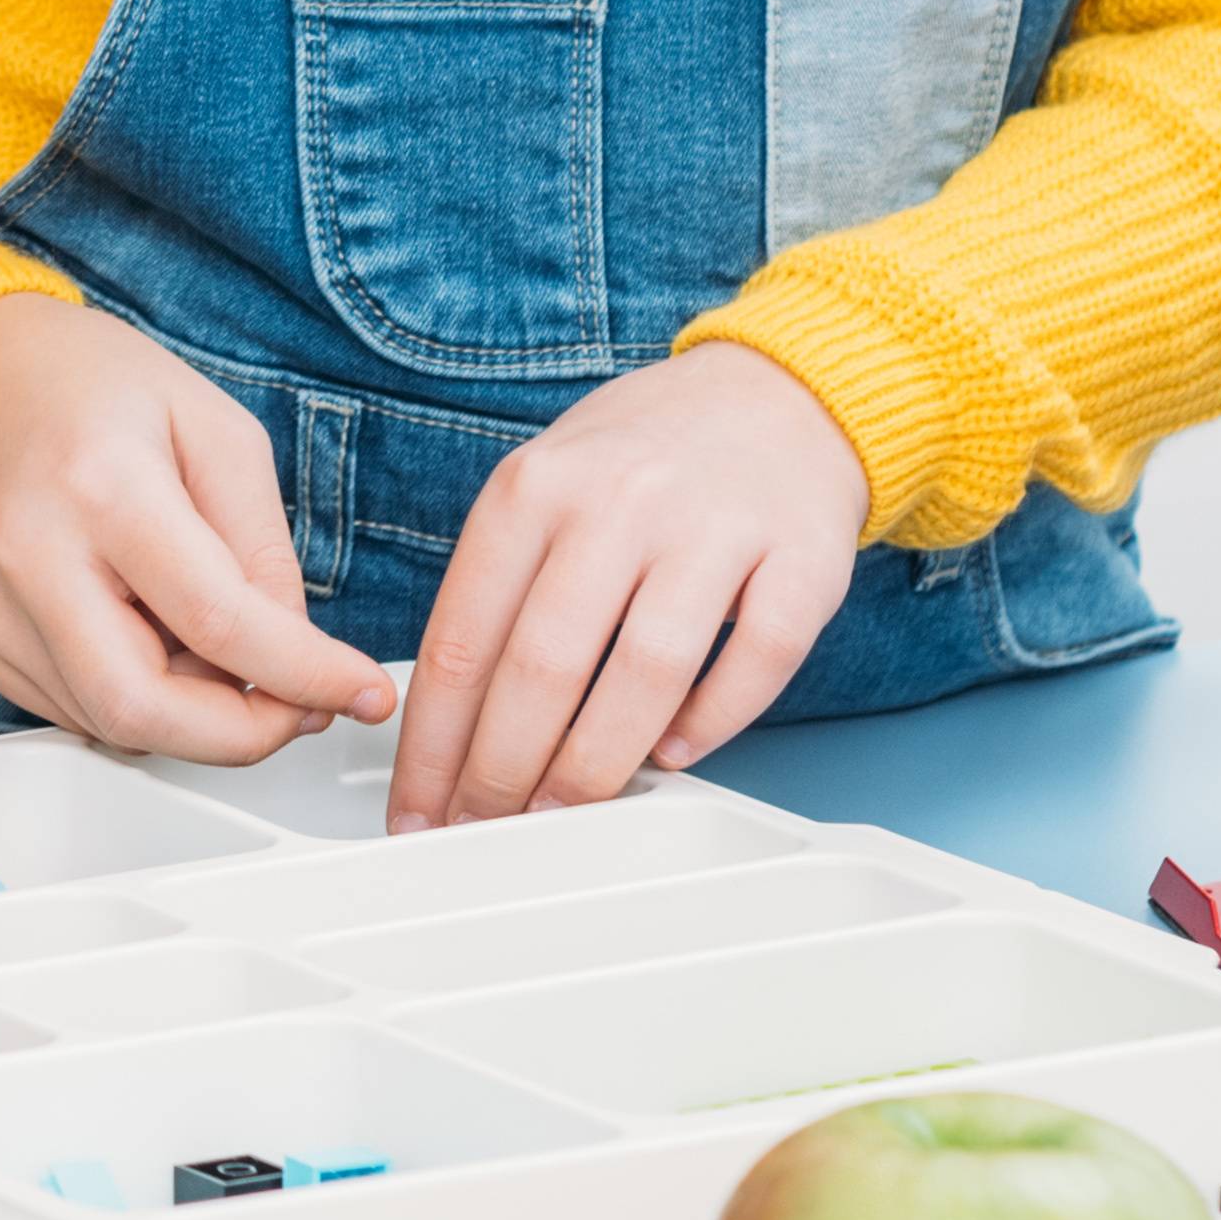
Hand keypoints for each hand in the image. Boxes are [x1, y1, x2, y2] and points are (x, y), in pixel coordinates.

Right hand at [0, 295, 396, 761]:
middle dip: (242, 734)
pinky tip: (157, 646)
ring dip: (192, 718)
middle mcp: (29, 555)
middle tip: (296, 708)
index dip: (304, 674)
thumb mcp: (211, 426)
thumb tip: (291, 648)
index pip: (216, 620)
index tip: (360, 692)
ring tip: (222, 655)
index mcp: (101, 486)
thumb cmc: (83, 381)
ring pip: (109, 723)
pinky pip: (73, 710)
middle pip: (144, 707)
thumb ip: (259, 543)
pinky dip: (137, 701)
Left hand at [389, 341, 870, 825]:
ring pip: (644, 674)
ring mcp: (713, 529)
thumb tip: (452, 724)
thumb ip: (503, 588)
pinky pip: (753, 662)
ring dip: (596, 764)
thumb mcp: (546, 486)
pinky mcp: (801, 559)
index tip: (419, 805)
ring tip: (564, 810)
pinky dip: (709, 721)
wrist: (778, 394)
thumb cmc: (645, 457)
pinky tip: (672, 753)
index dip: (434, 741)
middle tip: (484, 825)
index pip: (463, 637)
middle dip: (502, 770)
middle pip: (543, 666)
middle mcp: (618, 502)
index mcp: (534, 488)